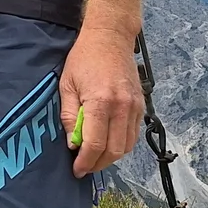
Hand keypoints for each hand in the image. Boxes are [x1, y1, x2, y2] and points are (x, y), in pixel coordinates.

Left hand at [59, 26, 143, 177]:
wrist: (110, 37)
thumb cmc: (84, 58)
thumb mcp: (66, 85)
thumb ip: (69, 116)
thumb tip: (73, 144)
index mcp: (101, 102)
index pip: (95, 144)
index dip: (85, 162)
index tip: (77, 169)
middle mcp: (122, 107)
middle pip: (114, 151)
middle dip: (98, 164)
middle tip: (84, 167)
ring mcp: (135, 107)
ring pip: (127, 146)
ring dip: (110, 157)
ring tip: (94, 157)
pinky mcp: (141, 105)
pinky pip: (133, 134)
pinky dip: (121, 145)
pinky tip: (108, 143)